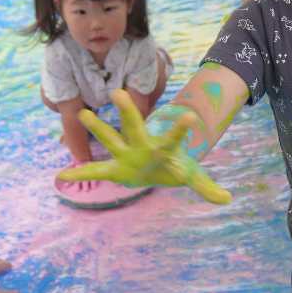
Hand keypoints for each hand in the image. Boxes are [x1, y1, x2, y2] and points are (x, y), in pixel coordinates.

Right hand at [56, 90, 230, 204]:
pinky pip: (96, 171)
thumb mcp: (191, 177)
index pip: (173, 137)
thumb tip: (229, 200)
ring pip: (111, 138)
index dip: (181, 130)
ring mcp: (126, 153)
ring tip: (82, 114)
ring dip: (97, 128)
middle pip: (134, 125)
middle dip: (126, 111)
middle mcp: (142, 145)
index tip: (188, 118)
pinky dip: (81, 173)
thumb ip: (206, 187)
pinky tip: (62, 175)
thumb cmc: (174, 167)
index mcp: (164, 148)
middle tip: (118, 92)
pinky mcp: (115, 168)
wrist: (157, 166)